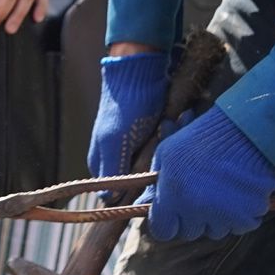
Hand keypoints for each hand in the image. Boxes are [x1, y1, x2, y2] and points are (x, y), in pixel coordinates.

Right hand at [88, 52, 168, 181]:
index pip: (117, 192)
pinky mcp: (150, 134)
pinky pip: (163, 146)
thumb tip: (107, 202)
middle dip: (154, 168)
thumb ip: (111, 170)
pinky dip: (170, 137)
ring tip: (166, 129)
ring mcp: (134, 145)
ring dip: (164, 150)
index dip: (135, 192)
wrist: (138, 73)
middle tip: (162, 153)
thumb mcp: (114, 142)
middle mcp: (116, 155)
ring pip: (154, 163)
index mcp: (101, 161)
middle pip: (138, 178)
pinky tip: (173, 124)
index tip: (153, 185)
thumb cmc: (124, 107)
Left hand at [144, 105, 274, 240]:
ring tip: (219, 190)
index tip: (171, 213)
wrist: (242, 133)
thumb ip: (154, 185)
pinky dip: (239, 215)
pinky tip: (238, 193)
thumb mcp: (166, 156)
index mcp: (173, 198)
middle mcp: (197, 212)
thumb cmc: (199, 140)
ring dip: (215, 218)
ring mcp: (224, 218)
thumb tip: (141, 206)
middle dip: (191, 219)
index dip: (166, 222)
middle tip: (198, 195)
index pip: (162, 231)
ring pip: (215, 230)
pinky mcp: (248, 218)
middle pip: (189, 232)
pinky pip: (239, 226)